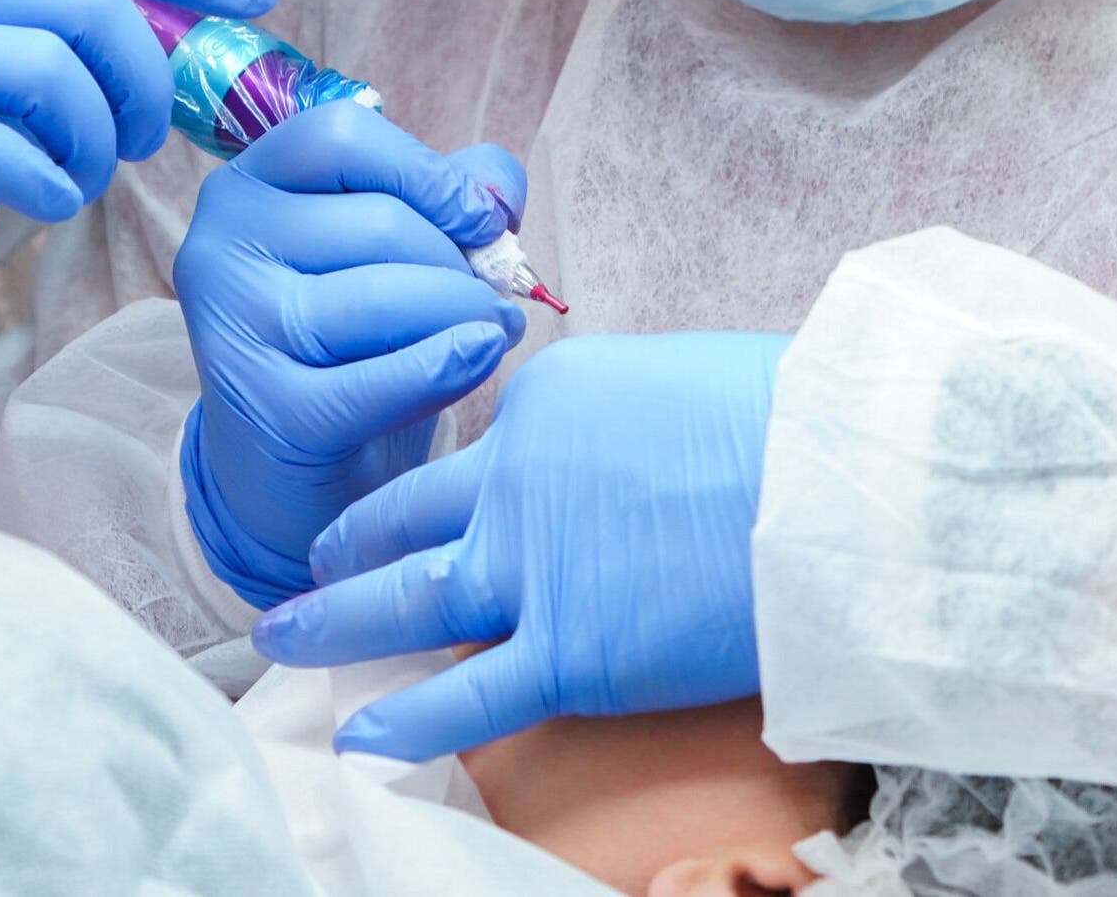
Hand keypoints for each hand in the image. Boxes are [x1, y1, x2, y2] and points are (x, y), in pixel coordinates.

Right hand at [175, 101, 527, 607]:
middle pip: (378, 222)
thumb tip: (496, 195)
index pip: (340, 136)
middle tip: (495, 297)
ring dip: (464, 313)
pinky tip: (479, 358)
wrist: (293, 468)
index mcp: (246, 185)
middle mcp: (220, 245)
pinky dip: (447, 367)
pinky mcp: (265, 407)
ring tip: (497, 329)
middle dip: (459, 261)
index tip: (482, 220)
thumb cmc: (351, 341)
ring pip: (382, 296)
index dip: (427, 171)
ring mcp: (234, 328)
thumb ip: (449, 195)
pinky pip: (380, 379)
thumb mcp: (391, 251)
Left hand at [251, 329, 791, 758]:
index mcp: (544, 398)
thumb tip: (614, 461)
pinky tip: (358, 735)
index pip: (482, 452)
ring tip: (284, 635)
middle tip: (309, 564)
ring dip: (335, 617)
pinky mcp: (568, 651)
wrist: (832, 480)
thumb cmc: (785, 420)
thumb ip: (615, 424)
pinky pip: (466, 694)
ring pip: (405, 596)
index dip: (466, 490)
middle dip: (350, 542)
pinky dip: (403, 718)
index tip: (450, 512)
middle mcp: (514, 476)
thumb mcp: (671, 380)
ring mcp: (532, 566)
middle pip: (408, 513)